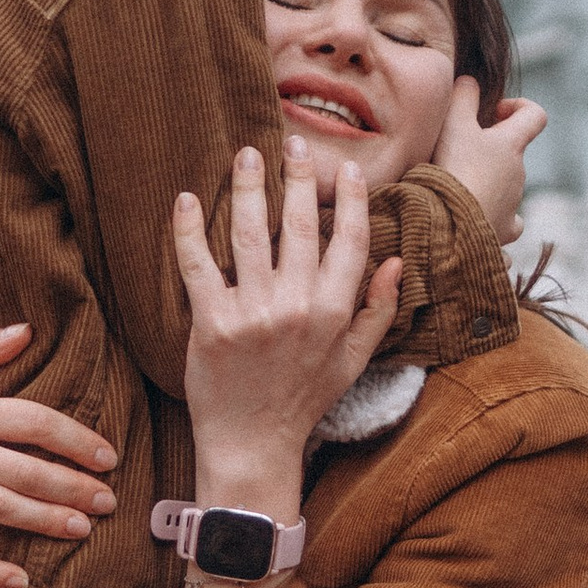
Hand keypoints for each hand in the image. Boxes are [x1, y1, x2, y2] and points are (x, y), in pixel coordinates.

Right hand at [0, 326, 117, 587]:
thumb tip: (26, 330)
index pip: (32, 420)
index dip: (75, 439)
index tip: (107, 456)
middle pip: (26, 468)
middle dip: (73, 486)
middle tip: (110, 500)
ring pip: (0, 508)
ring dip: (46, 521)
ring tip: (82, 529)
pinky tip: (20, 580)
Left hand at [174, 142, 404, 490]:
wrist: (252, 446)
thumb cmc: (303, 401)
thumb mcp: (353, 361)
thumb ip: (379, 310)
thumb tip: (398, 262)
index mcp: (336, 312)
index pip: (350, 240)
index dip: (351, 199)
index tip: (346, 170)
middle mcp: (299, 307)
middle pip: (302, 224)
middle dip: (299, 175)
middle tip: (293, 141)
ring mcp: (254, 314)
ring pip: (251, 233)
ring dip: (249, 186)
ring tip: (246, 154)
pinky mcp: (212, 324)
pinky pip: (199, 265)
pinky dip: (190, 229)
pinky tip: (189, 199)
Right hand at [433, 77, 547, 247]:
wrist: (452, 227)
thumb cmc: (454, 170)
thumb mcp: (453, 123)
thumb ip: (463, 95)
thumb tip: (470, 81)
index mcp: (512, 144)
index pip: (535, 115)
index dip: (518, 107)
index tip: (494, 113)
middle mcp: (519, 174)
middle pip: (512, 153)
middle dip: (489, 148)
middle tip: (457, 150)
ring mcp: (513, 204)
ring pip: (504, 186)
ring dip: (484, 181)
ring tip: (452, 185)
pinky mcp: (502, 231)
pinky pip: (503, 221)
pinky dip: (490, 216)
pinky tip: (471, 217)